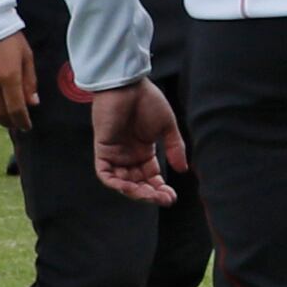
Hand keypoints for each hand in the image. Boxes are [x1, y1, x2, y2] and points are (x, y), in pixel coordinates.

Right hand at [0, 32, 36, 135]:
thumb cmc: (8, 39)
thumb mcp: (26, 57)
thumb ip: (29, 82)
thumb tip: (32, 103)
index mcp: (8, 75)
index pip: (15, 108)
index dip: (22, 121)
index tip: (27, 126)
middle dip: (8, 122)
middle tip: (15, 124)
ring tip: (2, 117)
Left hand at [90, 78, 183, 203]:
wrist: (127, 87)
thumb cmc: (148, 101)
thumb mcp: (167, 127)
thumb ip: (174, 148)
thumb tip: (183, 169)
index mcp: (144, 151)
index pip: (151, 177)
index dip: (160, 188)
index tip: (172, 197)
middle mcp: (129, 156)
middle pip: (137, 182)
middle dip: (150, 193)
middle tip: (163, 199)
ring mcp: (116, 154)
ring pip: (122, 181)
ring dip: (134, 191)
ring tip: (149, 195)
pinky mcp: (103, 150)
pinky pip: (105, 173)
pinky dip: (114, 182)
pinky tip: (128, 187)